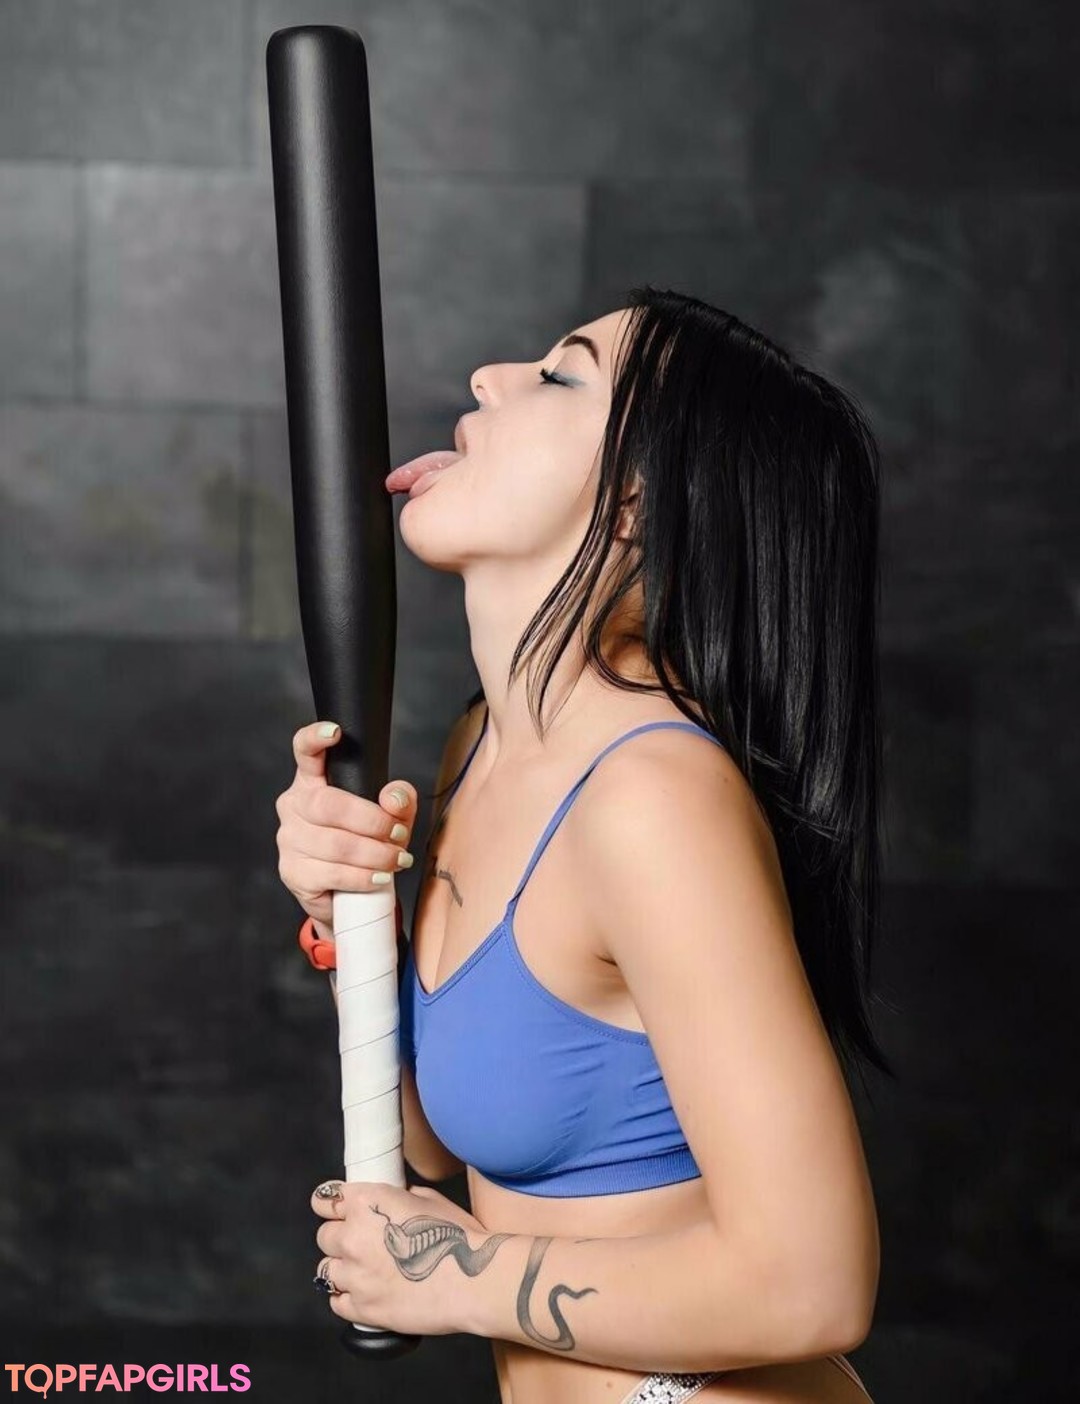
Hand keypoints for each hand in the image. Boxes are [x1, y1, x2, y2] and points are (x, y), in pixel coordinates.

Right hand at [275, 721, 419, 926]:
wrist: (348, 895)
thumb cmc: (367, 844)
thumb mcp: (391, 817)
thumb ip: (399, 801)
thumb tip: (393, 799)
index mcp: (313, 782)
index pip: (305, 752)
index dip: (314, 739)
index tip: (334, 732)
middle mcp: (294, 806)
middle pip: (329, 804)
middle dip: (372, 821)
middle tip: (397, 835)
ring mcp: (289, 839)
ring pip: (334, 843)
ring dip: (374, 854)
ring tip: (396, 860)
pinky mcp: (292, 872)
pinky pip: (330, 872)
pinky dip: (362, 877)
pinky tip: (378, 878)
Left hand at [310, 1178, 513, 1336]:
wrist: (472, 1280)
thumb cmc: (457, 1237)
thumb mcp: (429, 1199)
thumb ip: (399, 1196)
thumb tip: (392, 1201)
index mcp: (367, 1203)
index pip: (324, 1199)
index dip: (331, 1204)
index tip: (336, 1210)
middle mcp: (353, 1237)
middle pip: (323, 1235)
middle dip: (340, 1236)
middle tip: (361, 1242)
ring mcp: (354, 1276)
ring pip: (325, 1270)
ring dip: (343, 1268)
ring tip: (366, 1270)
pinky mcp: (361, 1309)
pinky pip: (336, 1302)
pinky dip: (347, 1297)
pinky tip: (366, 1292)